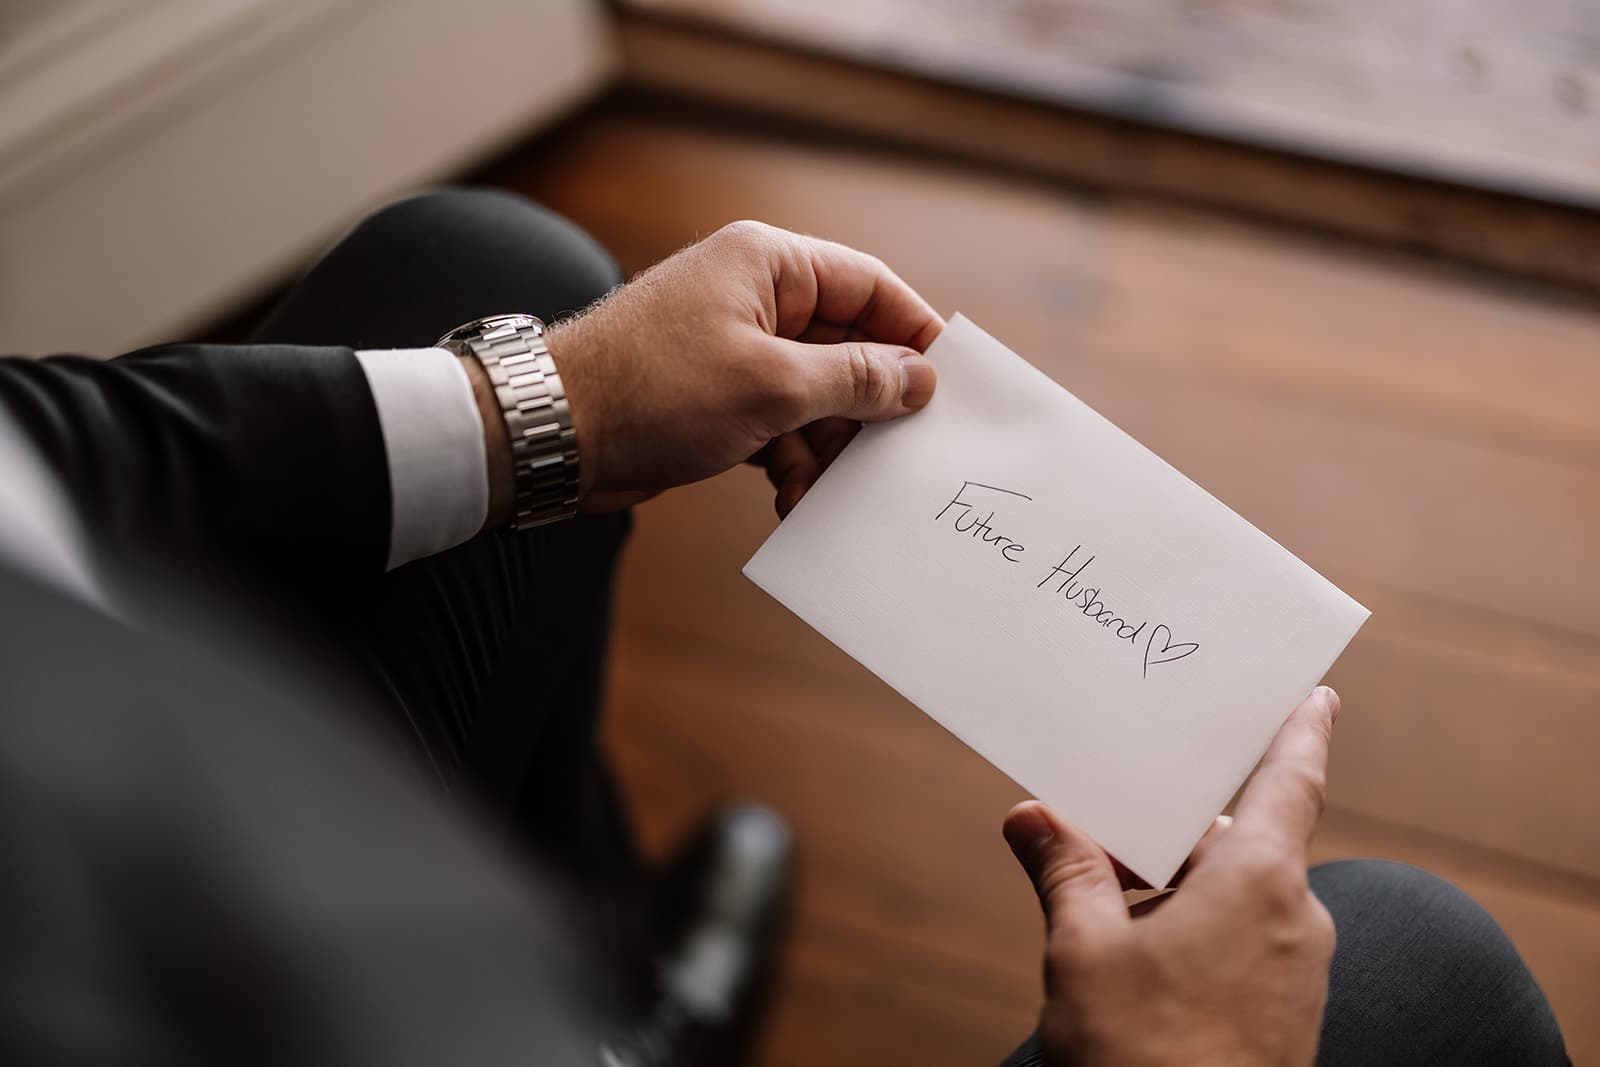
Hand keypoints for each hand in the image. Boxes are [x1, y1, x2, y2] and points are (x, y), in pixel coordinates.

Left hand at [544, 221, 941, 513]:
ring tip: (818, 489)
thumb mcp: (772, 385)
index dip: (914, 335)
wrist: (553, 433)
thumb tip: (920, 378)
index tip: (949, 386)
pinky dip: (791, 459)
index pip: (870, 286)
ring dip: (826, 448)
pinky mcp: (717, 397)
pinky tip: (790, 496)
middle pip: (848, 349)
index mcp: (770, 265)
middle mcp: (756, 299)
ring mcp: (735, 349)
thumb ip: (855, 380)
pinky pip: (780, 424)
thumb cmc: (653, 389)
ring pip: (816, 397)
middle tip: (890, 460)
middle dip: (866, 410)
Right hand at [1003, 687, 1340, 1066]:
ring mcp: (1297, 971)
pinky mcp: (1286, 1014)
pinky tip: (1134, 953)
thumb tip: (1031, 816)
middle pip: (1238, 840)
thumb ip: (1066, 871)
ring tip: (1100, 897)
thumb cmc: (1144, 1057)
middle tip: (1104, 813)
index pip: (1293, 780)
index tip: (1317, 694)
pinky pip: (1244, 942)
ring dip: (1176, 887)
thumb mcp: (1084, 951)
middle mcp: (1295, 917)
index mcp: (1260, 881)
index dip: (1303, 730)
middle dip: (1172, 830)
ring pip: (1236, 896)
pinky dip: (1195, 929)